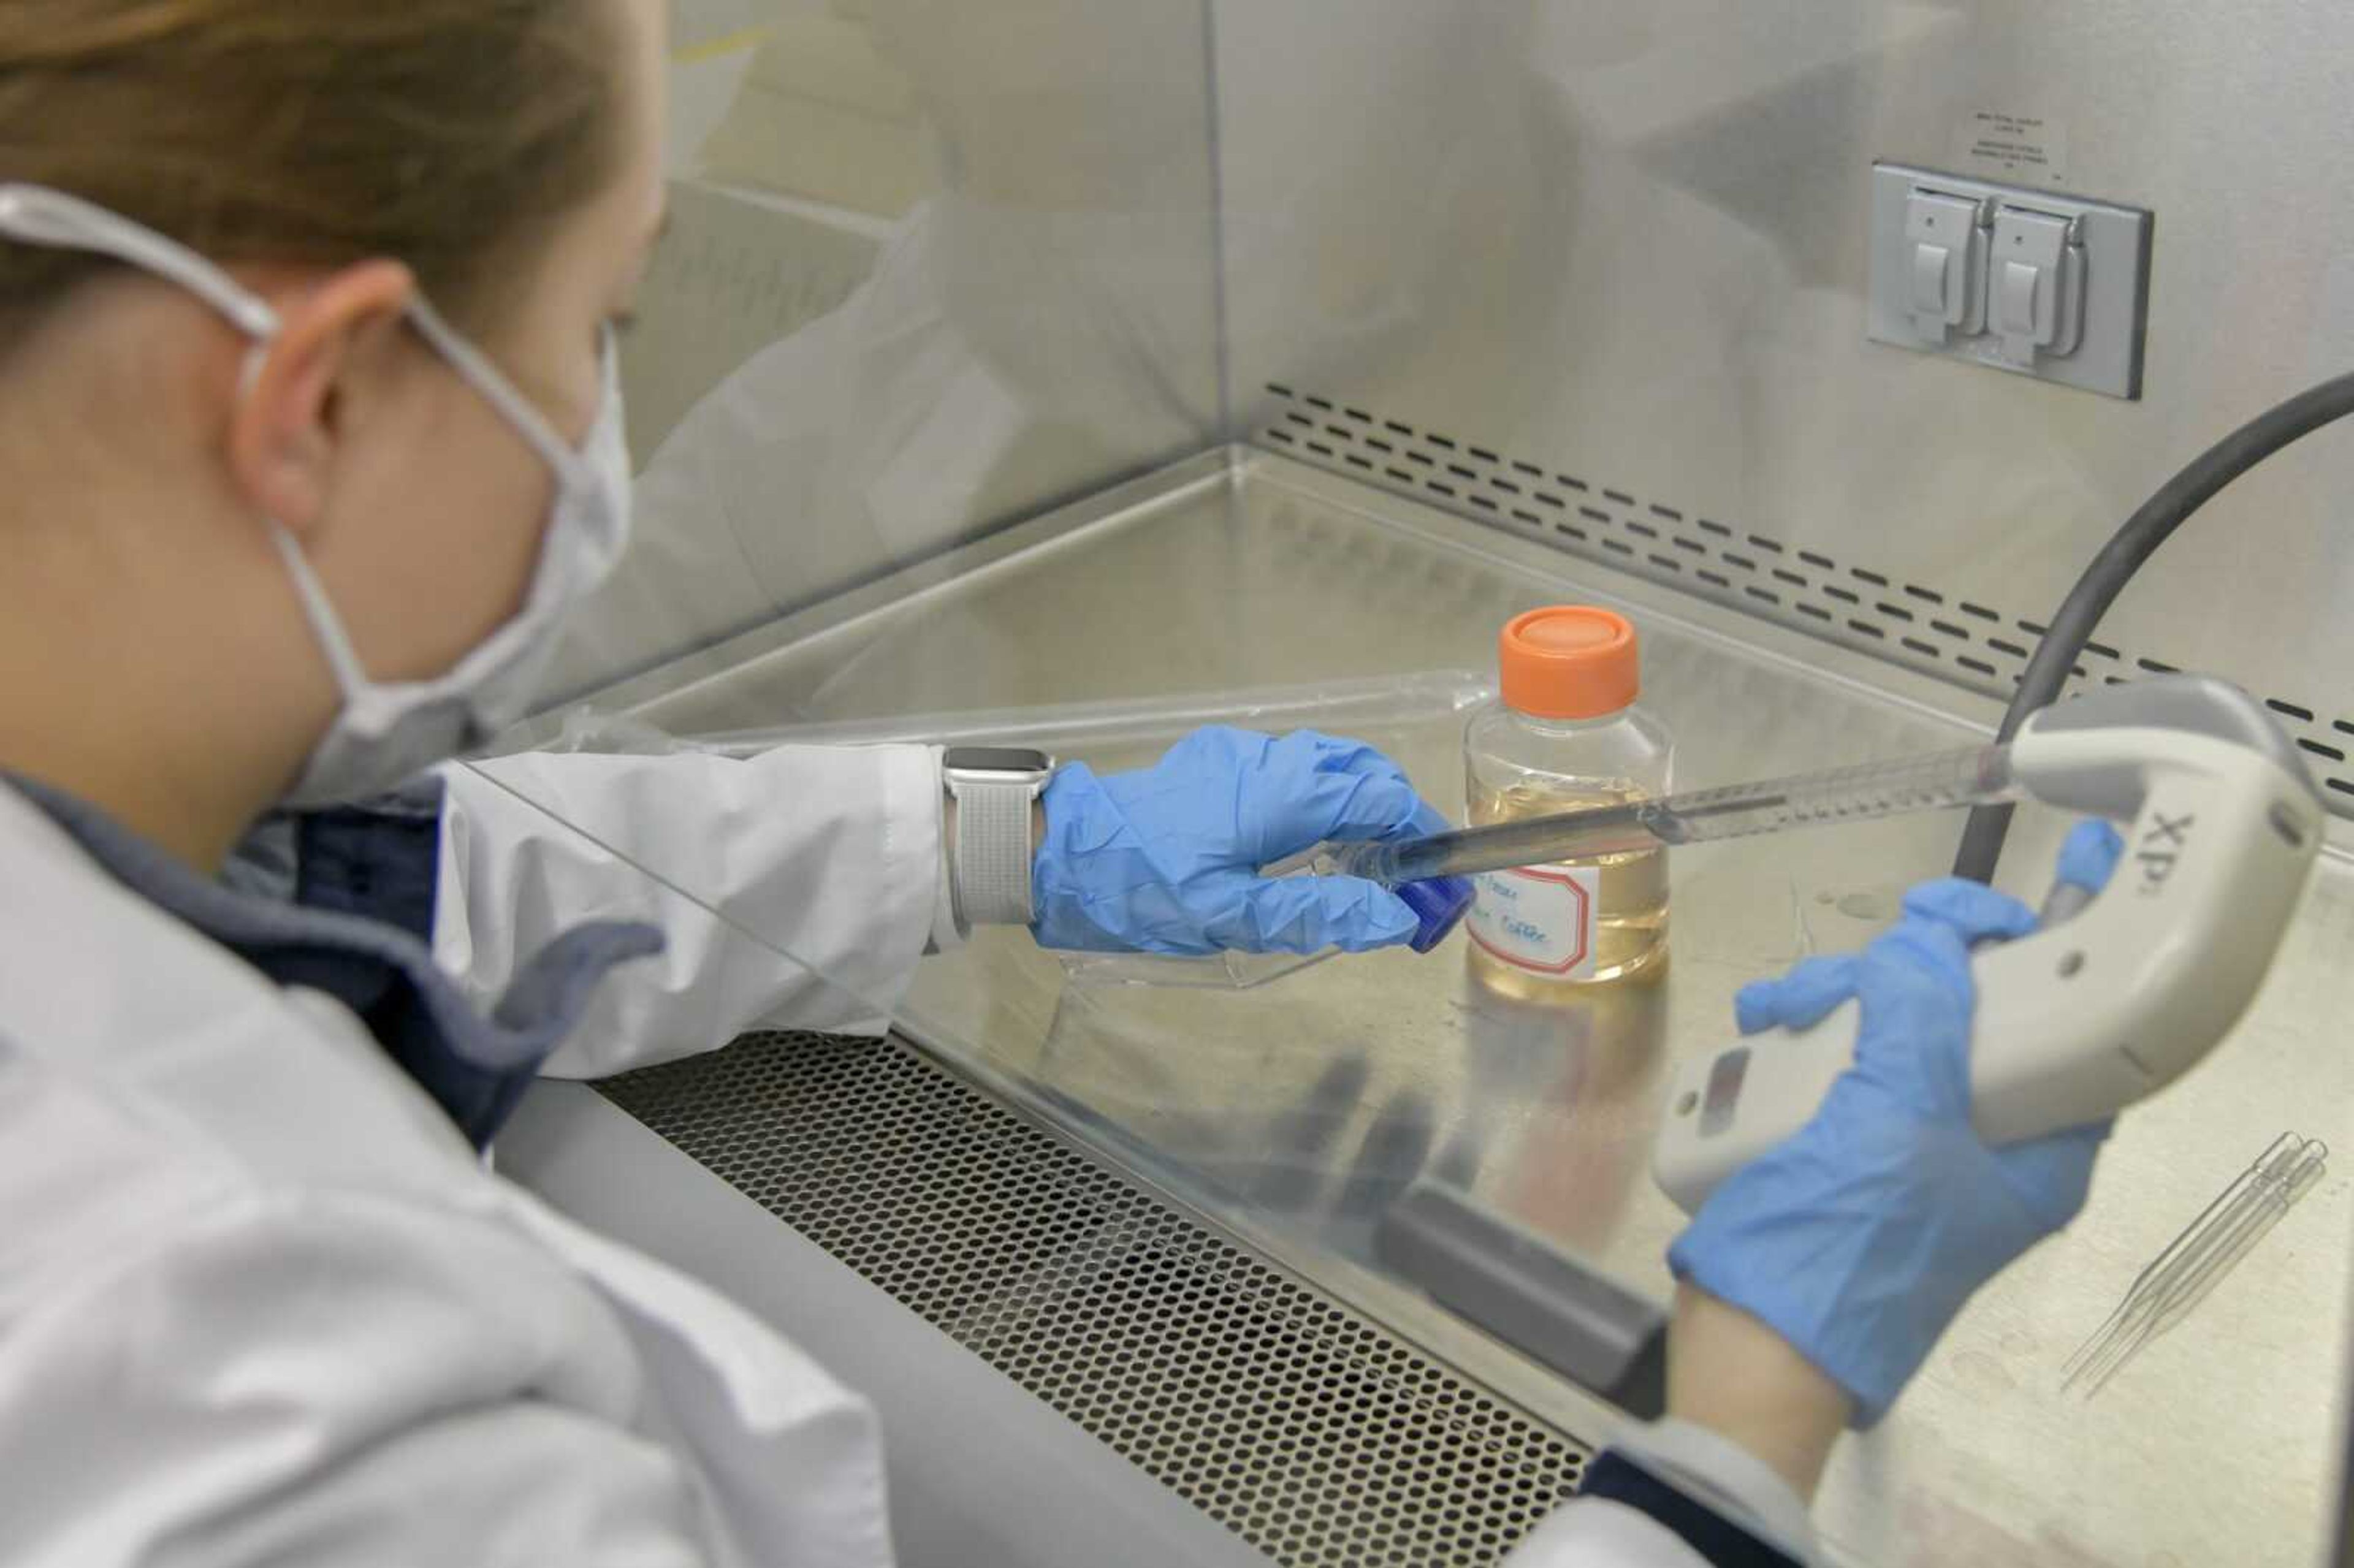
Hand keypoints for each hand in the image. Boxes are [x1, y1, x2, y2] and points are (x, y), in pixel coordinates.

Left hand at [1030, 726, 1445, 955]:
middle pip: (1357, 768)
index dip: (1416, 830)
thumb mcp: (1231, 916)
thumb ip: (1317, 913)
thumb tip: (1394, 917)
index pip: (1377, 793)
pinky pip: (1285, 768)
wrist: (1056, 854)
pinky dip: (1316, 798)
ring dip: (1354, 805)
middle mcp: (1265, 759)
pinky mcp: (1212, 763)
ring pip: (1322, 763)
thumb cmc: (1140, 888)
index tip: (1431, 876)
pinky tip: (1304, 846)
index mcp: (1278, 792)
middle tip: (1401, 875)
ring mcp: (1236, 755)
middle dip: (1391, 813)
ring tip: (1359, 867)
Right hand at [1667, 820, 2125, 1425]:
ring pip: (1893, 1025)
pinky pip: (1837, 1060)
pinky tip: (1759, 1029)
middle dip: (1909, 970)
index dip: (2070, 945)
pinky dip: (1798, 1033)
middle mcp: (1984, 1139)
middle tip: (1869, 954)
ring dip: (1834, 998)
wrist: (1754, 1350)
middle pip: (1972, 1009)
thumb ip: (1921, 1016)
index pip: (2082, 1022)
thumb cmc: (1846, 1246)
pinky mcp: (1843, 1144)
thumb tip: (1926, 943)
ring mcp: (1908, 1142)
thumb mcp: (1895, 1121)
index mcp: (2037, 1148)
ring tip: (1775, 1011)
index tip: (2067, 867)